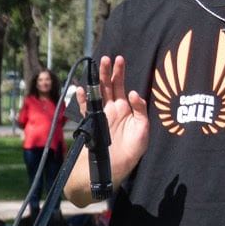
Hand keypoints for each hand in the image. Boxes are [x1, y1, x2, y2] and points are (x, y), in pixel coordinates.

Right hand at [95, 55, 151, 188]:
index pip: (121, 87)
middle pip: (108, 86)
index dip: (120, 73)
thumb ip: (140, 110)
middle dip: (107, 72)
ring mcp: (100, 116)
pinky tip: (81, 90)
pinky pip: (85, 108)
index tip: (119, 60)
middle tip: (106, 58)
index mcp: (125, 110)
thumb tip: (132, 93)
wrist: (115, 167)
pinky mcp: (91, 123)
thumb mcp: (143, 130)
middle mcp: (112, 110)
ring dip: (96, 80)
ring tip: (96, 67)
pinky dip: (82, 99)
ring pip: (97, 93)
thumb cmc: (132, 151)